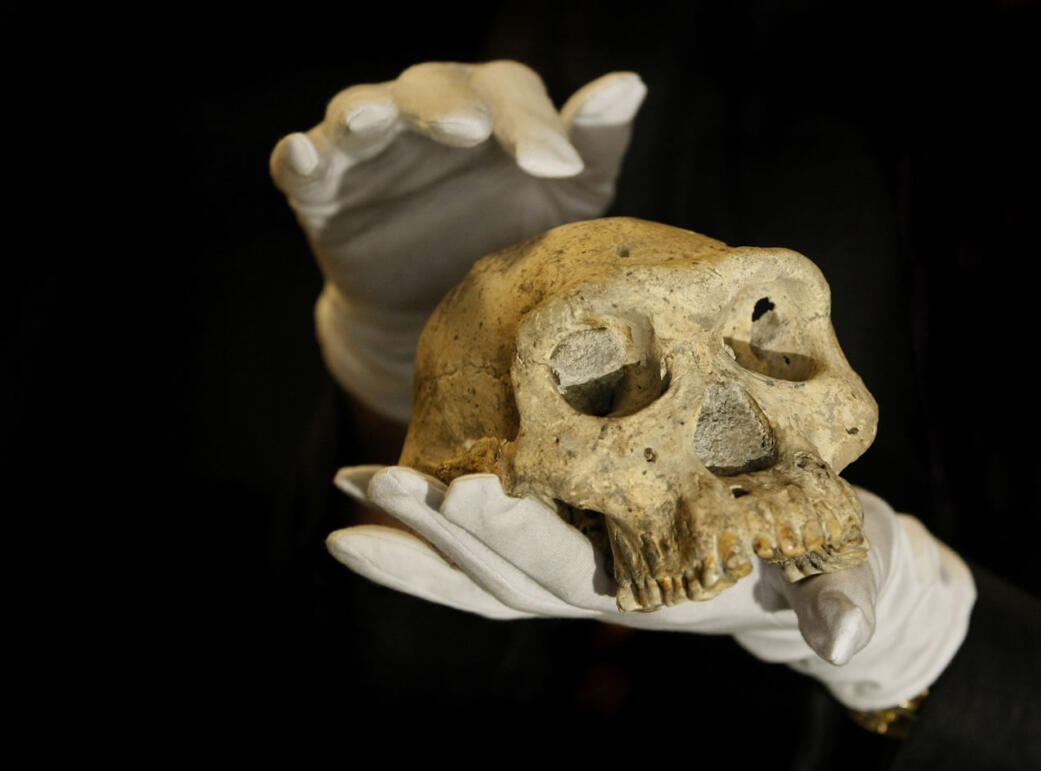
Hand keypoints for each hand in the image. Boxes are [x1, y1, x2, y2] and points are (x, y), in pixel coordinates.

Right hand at [269, 61, 646, 421]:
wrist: (444, 315)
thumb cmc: (514, 238)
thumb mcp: (568, 197)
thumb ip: (595, 145)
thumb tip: (631, 84)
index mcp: (491, 108)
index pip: (509, 92)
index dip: (532, 124)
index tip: (557, 166)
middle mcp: (426, 115)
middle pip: (431, 88)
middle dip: (447, 106)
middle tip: (471, 131)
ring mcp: (369, 151)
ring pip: (360, 111)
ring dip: (364, 114)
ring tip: (372, 121)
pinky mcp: (323, 192)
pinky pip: (300, 167)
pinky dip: (297, 156)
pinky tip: (301, 153)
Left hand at [326, 466, 975, 709]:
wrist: (815, 574)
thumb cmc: (831, 561)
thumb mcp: (851, 573)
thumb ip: (849, 602)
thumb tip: (848, 640)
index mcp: (655, 588)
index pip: (566, 569)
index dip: (508, 534)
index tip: (462, 484)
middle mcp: (601, 589)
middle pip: (500, 571)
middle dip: (435, 528)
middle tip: (369, 479)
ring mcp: (580, 574)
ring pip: (481, 572)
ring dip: (413, 537)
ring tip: (347, 494)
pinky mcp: (575, 551)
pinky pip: (490, 562)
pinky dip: (431, 548)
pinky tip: (379, 514)